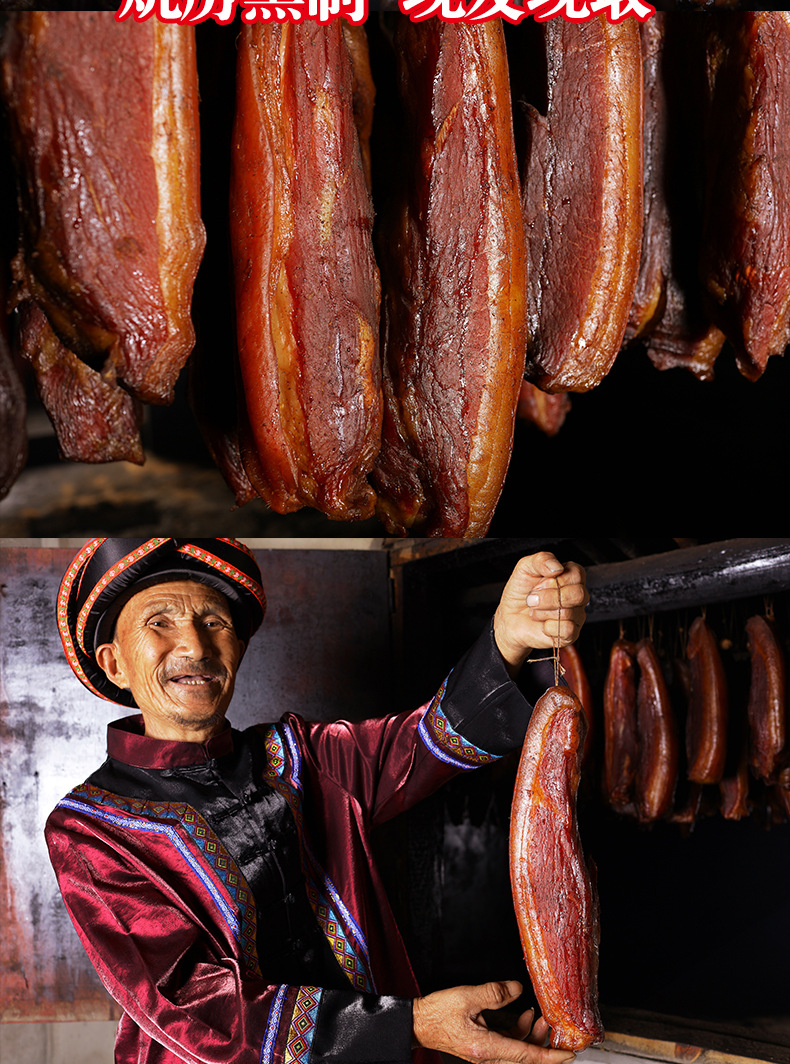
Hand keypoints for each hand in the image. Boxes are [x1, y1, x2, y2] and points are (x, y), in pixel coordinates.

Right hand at [412, 980, 574, 1063]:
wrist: (418, 1023)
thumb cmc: (437, 1013)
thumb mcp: (467, 997)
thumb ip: (495, 993)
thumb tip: (517, 989)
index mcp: (486, 1048)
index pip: (525, 1055)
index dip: (549, 1056)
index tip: (568, 1055)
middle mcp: (488, 1056)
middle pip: (525, 1057)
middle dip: (544, 1042)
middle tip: (555, 1025)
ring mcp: (485, 1053)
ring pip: (518, 1051)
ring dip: (532, 1035)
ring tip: (540, 1015)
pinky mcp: (482, 1047)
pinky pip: (508, 1045)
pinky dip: (519, 1032)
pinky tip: (523, 1015)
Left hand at [493, 552, 587, 675]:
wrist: (509, 617)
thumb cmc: (521, 592)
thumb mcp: (525, 568)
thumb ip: (542, 559)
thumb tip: (557, 567)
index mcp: (570, 577)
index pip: (577, 573)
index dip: (555, 579)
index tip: (539, 583)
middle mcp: (577, 595)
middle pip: (578, 594)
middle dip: (548, 597)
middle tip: (532, 599)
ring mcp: (576, 615)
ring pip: (568, 612)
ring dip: (542, 611)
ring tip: (534, 611)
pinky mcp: (570, 634)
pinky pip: (566, 629)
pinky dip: (547, 627)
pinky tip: (542, 624)